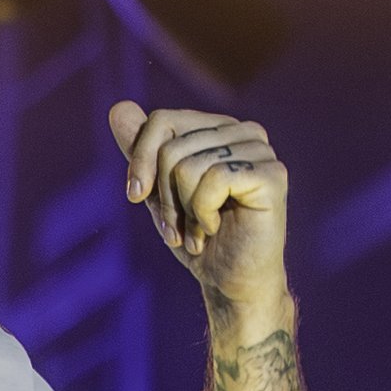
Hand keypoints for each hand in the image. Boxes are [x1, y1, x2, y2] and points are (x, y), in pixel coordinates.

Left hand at [109, 100, 289, 311]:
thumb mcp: (158, 191)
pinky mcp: (272, 175)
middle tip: (179, 227)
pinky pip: (212, 180)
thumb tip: (118, 107)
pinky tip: (215, 228)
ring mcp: (262, 151)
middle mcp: (245, 131)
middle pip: (171, 147)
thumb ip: (141, 149)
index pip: (162, 120)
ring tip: (199, 231)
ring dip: (183, 211)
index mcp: (220, 128)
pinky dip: (202, 214)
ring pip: (188, 166)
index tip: (137, 197)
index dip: (141, 161)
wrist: (230, 283)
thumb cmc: (197, 237)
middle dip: (164, 196)